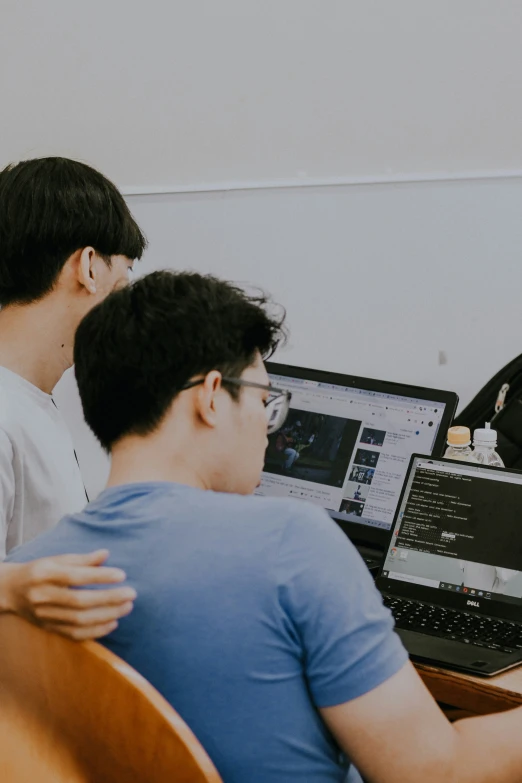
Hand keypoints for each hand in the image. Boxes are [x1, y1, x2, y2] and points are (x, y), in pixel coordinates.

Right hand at [0, 550, 135, 639]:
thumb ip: (82, 559)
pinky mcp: (49, 628)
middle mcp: (43, 596)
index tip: (122, 575)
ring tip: (126, 607)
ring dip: (107, 615)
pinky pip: (74, 634)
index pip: (75, 576)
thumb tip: (106, 554)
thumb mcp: (57, 559)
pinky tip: (113, 623)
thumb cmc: (39, 571)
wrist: (11, 591)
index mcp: (45, 574)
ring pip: (78, 620)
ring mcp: (45, 615)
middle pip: (79, 601)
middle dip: (109, 599)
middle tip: (131, 594)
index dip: (100, 576)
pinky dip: (96, 631)